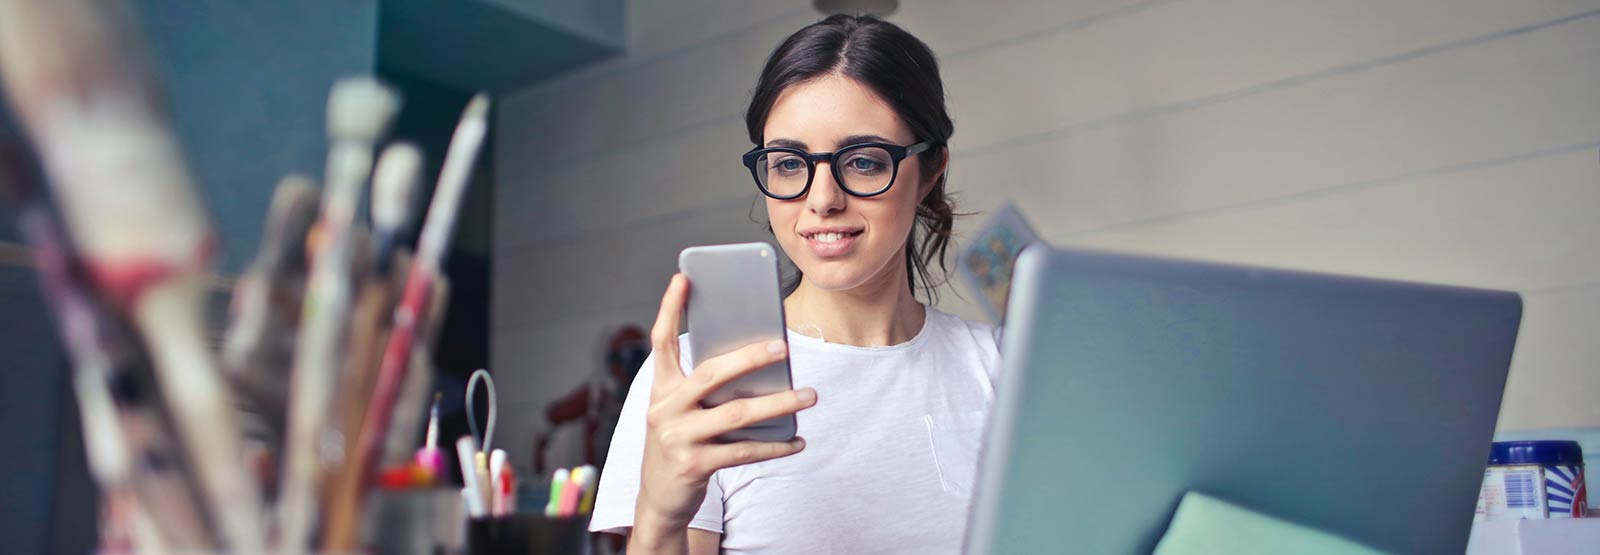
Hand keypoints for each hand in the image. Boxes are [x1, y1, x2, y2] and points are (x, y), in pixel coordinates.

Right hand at [634, 273, 815, 530]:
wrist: (659, 500)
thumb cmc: (680, 444)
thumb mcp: (682, 412)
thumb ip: (706, 389)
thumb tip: (760, 364)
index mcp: (661, 389)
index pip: (661, 341)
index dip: (669, 308)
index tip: (683, 277)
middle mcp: (664, 409)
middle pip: (711, 374)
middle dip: (749, 358)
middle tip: (783, 347)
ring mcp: (677, 438)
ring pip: (736, 413)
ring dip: (778, 403)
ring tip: (809, 395)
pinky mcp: (694, 465)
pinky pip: (744, 452)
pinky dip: (775, 446)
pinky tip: (798, 440)